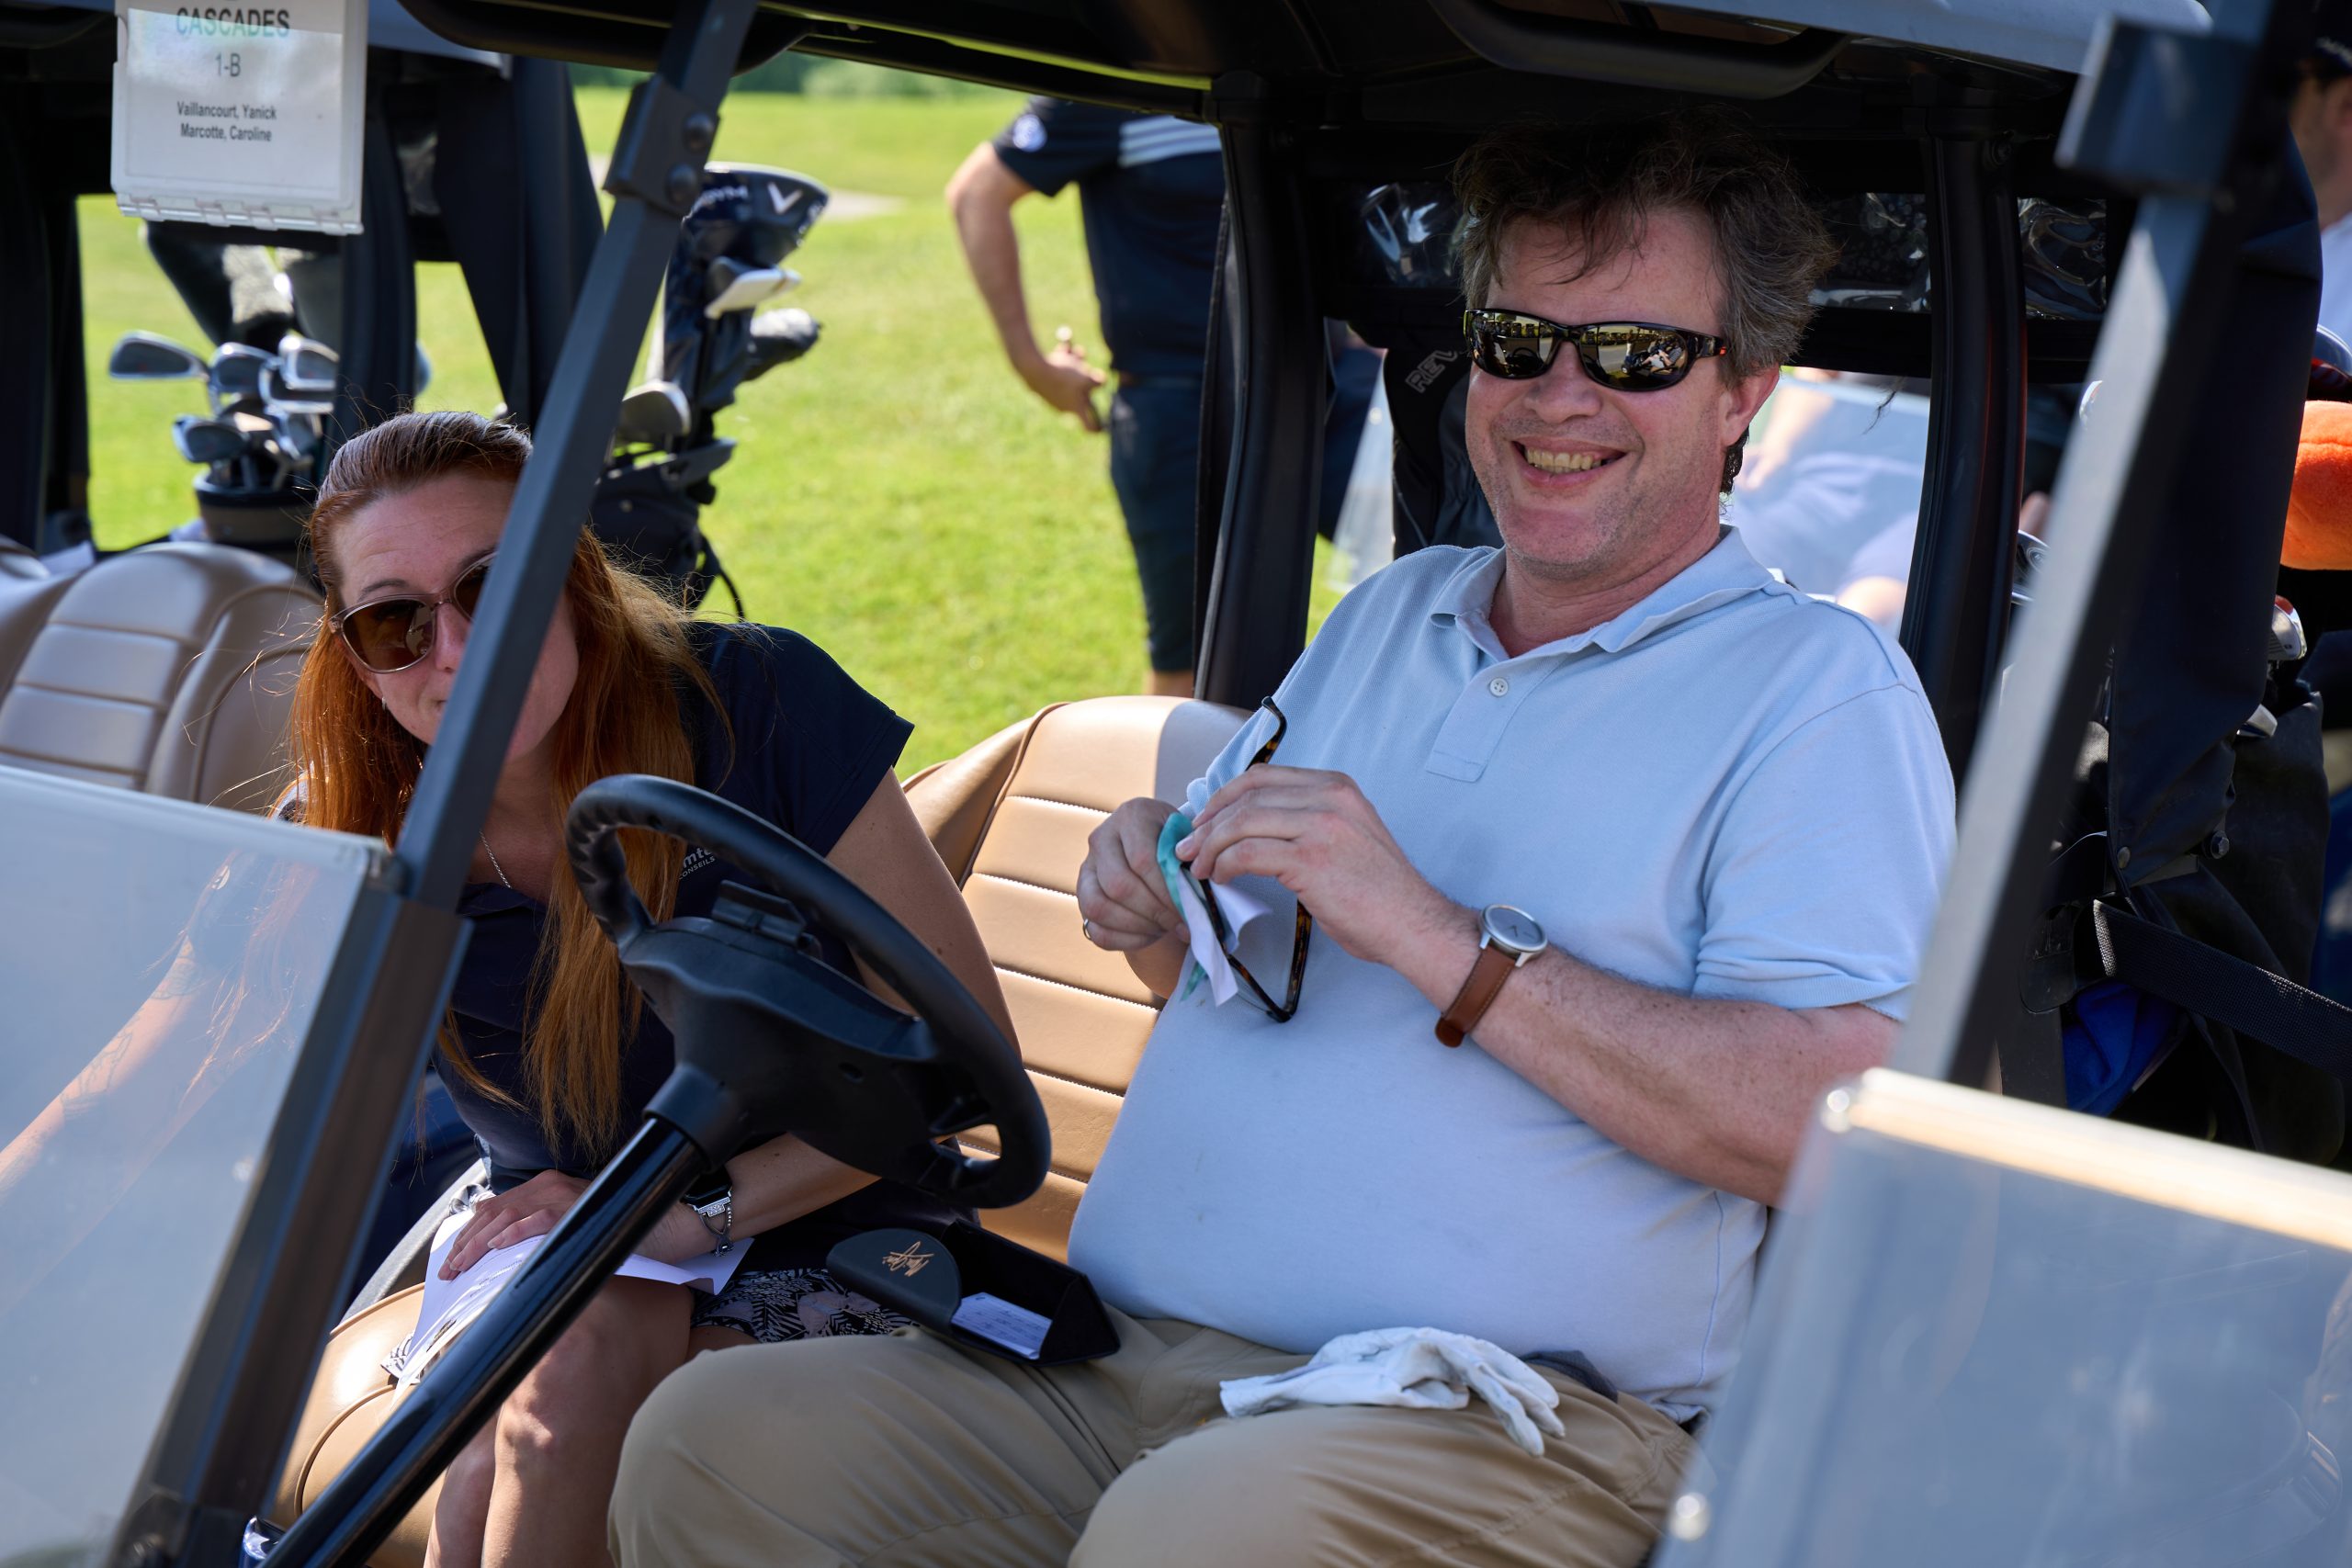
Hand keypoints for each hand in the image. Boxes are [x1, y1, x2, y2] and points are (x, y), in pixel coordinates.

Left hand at [438, 1170, 712, 1277]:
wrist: (679, 1217)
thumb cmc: (637, 1225)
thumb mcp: (586, 1229)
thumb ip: (556, 1234)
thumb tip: (525, 1258)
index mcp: (551, 1188)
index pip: (498, 1209)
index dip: (470, 1234)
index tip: (454, 1259)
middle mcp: (553, 1185)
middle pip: (494, 1212)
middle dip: (464, 1242)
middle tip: (447, 1270)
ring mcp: (567, 1195)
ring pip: (508, 1216)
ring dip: (478, 1242)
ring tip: (460, 1264)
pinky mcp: (583, 1208)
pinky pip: (539, 1219)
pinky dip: (513, 1233)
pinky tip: (495, 1248)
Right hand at [1020, 334, 1106, 430]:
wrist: (1032, 368)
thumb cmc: (1062, 376)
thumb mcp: (1086, 378)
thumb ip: (1098, 382)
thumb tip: (1102, 382)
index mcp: (1076, 409)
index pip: (1090, 426)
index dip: (1098, 427)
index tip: (1103, 428)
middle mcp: (1065, 406)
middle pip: (1083, 392)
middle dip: (1086, 375)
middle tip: (1087, 364)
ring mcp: (1054, 396)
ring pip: (1071, 378)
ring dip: (1075, 363)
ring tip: (1072, 351)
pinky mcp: (1045, 385)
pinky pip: (1059, 373)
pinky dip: (1063, 360)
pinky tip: (1061, 349)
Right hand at [1077, 797, 1180, 949]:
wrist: (1156, 846)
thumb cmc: (1177, 844)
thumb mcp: (1188, 842)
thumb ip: (1192, 862)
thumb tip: (1193, 899)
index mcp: (1132, 816)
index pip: (1143, 859)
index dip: (1166, 891)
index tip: (1189, 909)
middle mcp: (1101, 837)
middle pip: (1118, 885)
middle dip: (1154, 912)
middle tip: (1180, 923)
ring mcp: (1087, 867)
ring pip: (1099, 907)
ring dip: (1137, 926)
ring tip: (1164, 928)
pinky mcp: (1082, 895)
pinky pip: (1096, 929)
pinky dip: (1126, 940)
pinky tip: (1150, 935)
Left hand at [1178, 766, 1448, 967]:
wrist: (1412, 923)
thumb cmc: (1380, 893)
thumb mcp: (1348, 837)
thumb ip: (1308, 823)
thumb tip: (1255, 832)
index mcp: (1337, 787)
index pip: (1264, 777)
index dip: (1225, 796)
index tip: (1205, 819)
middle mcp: (1328, 797)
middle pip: (1248, 797)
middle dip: (1209, 822)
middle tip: (1189, 846)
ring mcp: (1320, 825)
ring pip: (1242, 822)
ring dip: (1210, 845)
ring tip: (1198, 866)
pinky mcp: (1309, 859)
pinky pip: (1247, 853)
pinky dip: (1224, 864)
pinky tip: (1221, 878)